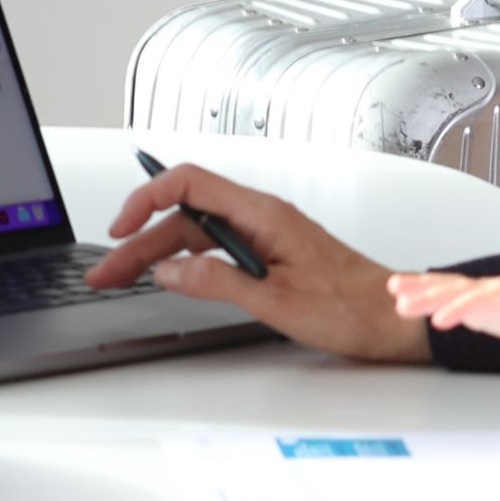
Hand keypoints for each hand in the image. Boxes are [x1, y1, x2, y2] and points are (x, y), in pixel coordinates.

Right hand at [83, 162, 426, 363]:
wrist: (393, 317)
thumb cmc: (352, 308)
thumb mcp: (277, 301)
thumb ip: (219, 282)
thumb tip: (170, 269)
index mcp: (265, 215)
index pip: (192, 183)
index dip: (148, 198)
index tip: (121, 227)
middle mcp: (264, 218)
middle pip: (187, 214)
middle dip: (141, 239)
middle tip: (106, 271)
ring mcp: (267, 235)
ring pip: (199, 233)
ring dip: (158, 253)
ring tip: (123, 278)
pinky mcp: (271, 254)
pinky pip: (218, 247)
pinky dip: (185, 261)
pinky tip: (168, 277)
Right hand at [386, 269, 499, 345]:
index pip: (485, 299)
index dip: (462, 308)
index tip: (440, 320)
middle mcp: (492, 287)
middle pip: (459, 290)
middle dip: (432, 297)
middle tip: (405, 306)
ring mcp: (479, 289)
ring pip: (447, 285)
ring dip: (421, 287)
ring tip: (395, 288)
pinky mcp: (470, 294)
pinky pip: (443, 287)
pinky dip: (421, 285)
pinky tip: (397, 287)